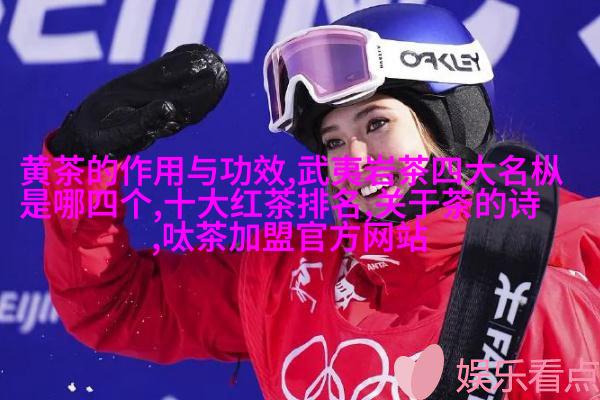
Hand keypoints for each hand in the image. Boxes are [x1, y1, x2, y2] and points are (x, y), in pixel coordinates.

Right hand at [48, 44, 228, 158]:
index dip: (207, 92)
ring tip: (208, 52)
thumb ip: (147, 120)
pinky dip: (178, 61)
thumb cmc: (108, 137)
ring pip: (182, 81)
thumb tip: (169, 107)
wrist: (91, 133)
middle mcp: (168, 110)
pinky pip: (165, 73)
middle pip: (194, 92)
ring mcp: (158, 97)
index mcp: (168, 122)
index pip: (194, 105)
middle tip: (218, 61)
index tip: (217, 76)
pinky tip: (190, 50)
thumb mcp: (125, 130)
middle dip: (206, 78)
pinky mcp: (146, 87)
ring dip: (195, 67)